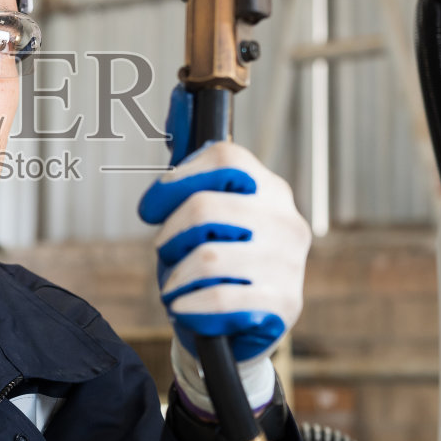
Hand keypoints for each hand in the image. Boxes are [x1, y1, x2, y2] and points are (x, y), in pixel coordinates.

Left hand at [138, 86, 310, 414]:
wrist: (245, 331)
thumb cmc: (217, 266)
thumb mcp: (206, 222)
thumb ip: (194, 178)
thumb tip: (175, 108)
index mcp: (271, 190)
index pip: (226, 158)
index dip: (178, 177)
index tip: (151, 207)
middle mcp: (286, 221)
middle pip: (206, 207)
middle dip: (171, 234)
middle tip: (165, 252)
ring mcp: (289, 262)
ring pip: (207, 256)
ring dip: (177, 275)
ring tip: (175, 285)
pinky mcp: (284, 303)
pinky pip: (221, 296)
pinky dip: (190, 303)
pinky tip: (183, 306)